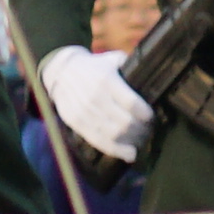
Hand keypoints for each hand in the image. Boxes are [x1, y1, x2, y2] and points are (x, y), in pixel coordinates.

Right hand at [34, 47, 151, 164]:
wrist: (61, 71)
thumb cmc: (93, 67)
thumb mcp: (111, 60)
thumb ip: (130, 66)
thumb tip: (152, 74)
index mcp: (106, 80)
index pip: (132, 103)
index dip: (146, 114)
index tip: (151, 116)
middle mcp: (96, 97)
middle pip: (125, 123)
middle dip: (141, 129)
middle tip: (148, 129)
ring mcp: (85, 113)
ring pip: (114, 135)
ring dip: (132, 141)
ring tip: (140, 140)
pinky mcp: (77, 124)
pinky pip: (100, 142)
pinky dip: (117, 151)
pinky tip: (130, 154)